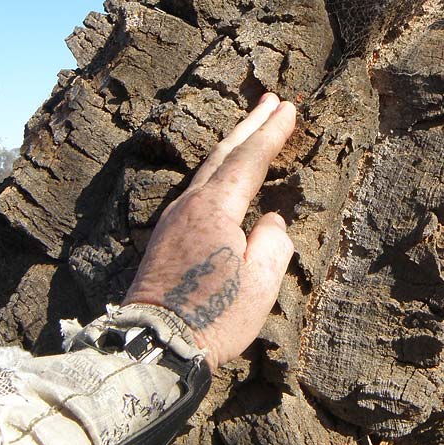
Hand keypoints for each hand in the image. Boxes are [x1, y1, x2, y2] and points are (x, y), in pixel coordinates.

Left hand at [124, 93, 296, 369]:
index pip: (249, 160)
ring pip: (207, 169)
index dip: (271, 133)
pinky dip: (216, 169)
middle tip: (271, 99)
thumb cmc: (214, 317)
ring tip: (250, 127)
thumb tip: (269, 221)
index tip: (289, 108)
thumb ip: (272, 243)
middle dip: (250, 124)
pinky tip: (221, 175)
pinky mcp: (165, 237)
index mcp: (215, 210)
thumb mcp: (261, 283)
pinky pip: (197, 187)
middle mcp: (190, 205)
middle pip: (223, 153)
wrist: (154, 345)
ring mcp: (173, 220)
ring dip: (231, 144)